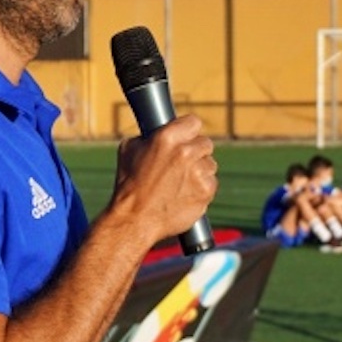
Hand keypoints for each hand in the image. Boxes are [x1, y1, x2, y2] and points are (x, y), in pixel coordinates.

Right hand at [111, 115, 217, 245]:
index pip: (193, 122)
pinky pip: (212, 183)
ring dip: (200, 171)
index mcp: (167, 137)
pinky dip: (202, 188)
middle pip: (205, 144)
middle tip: (182, 164)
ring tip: (180, 183)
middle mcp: (185, 152)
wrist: (135, 219)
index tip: (186, 137)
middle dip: (195, 152)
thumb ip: (149, 136)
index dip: (189, 131)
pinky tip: (185, 194)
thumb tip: (159, 130)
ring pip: (210, 164)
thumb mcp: (130, 149)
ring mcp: (198, 172)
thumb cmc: (129, 185)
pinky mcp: (206, 191)